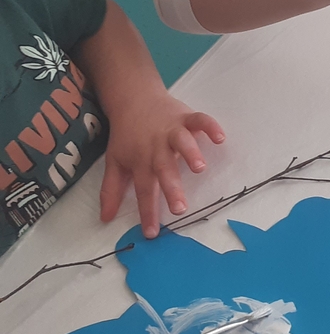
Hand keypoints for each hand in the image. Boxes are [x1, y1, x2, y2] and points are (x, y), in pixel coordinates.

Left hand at [99, 84, 223, 237]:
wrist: (134, 99)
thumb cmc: (127, 135)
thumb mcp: (114, 163)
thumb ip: (111, 191)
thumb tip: (105, 219)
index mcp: (140, 162)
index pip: (144, 191)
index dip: (147, 212)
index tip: (153, 233)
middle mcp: (156, 148)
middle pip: (164, 170)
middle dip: (172, 189)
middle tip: (180, 208)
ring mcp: (172, 131)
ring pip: (181, 142)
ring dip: (190, 153)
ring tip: (199, 168)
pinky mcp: (185, 117)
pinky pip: (200, 120)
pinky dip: (210, 127)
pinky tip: (220, 137)